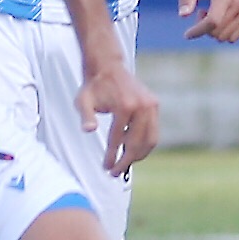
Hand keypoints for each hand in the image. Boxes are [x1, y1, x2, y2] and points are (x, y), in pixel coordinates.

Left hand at [75, 61, 159, 175]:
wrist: (108, 67)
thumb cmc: (93, 86)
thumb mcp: (83, 101)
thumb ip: (86, 116)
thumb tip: (88, 130)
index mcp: (125, 106)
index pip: (118, 139)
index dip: (112, 156)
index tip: (106, 167)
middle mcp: (142, 106)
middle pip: (137, 143)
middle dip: (126, 161)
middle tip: (115, 172)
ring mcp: (151, 105)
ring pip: (150, 140)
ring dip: (138, 155)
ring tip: (124, 163)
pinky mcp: (155, 105)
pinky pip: (153, 131)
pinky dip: (145, 144)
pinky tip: (132, 151)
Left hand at [177, 0, 238, 42]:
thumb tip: (182, 15)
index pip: (212, 21)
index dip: (198, 31)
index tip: (186, 34)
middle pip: (218, 33)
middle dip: (204, 28)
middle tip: (200, 12)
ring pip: (225, 38)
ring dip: (213, 31)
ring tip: (209, 12)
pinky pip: (233, 37)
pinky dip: (223, 32)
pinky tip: (219, 16)